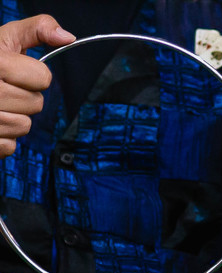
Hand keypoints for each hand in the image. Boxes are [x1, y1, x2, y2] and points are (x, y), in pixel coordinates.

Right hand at [0, 15, 73, 156]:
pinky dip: (3, 137)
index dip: (35, 75)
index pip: (43, 78)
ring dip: (15, 117)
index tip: (17, 71)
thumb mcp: (4, 37)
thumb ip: (36, 30)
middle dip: (26, 96)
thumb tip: (68, 37)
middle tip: (4, 88)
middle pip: (36, 104)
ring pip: (23, 126)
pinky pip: (9, 147)